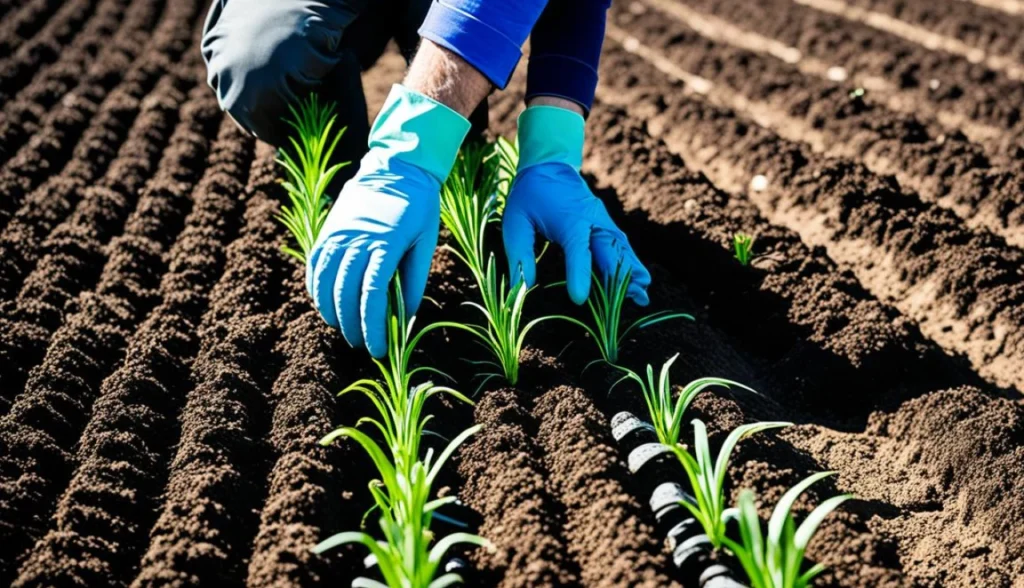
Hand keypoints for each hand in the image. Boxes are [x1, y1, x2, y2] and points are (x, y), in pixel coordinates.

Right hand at [306, 85, 469, 356]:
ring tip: (341, 329)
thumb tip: (407, 316)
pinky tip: (322, 303)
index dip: (373, 325)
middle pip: (346, 292)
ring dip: (331, 310)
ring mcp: (340, 233)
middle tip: (361, 343)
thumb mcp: (425, 242)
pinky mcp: (329, 228)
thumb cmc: (419, 206)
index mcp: (386, 245)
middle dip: (352, 324)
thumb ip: (414, 279)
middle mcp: (358, 239)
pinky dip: (316, 286)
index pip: (373, 295)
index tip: (377, 347)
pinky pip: (315, 262)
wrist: (398, 165)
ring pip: (326, 280)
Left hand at [502, 105, 649, 305]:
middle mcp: (592, 221)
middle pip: (609, 253)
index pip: (577, 252)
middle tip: (636, 298)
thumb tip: (523, 286)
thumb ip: (519, 254)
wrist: (549, 166)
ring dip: (632, 272)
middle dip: (621, 277)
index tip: (579, 299)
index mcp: (570, 221)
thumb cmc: (530, 196)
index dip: (579, 276)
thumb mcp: (515, 221)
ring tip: (643, 294)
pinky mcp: (606, 224)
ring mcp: (603, 221)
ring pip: (620, 250)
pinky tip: (640, 278)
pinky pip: (620, 246)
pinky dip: (631, 262)